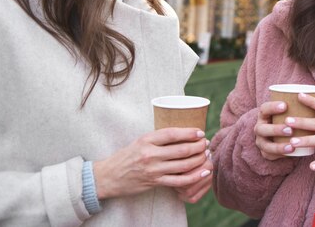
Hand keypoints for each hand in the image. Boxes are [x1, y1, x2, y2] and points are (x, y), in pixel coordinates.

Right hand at [93, 128, 209, 199]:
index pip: (172, 134)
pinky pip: (179, 181)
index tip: (200, 132)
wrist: (108, 176)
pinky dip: (194, 177)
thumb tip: (182, 132)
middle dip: (198, 146)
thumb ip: (158, 138)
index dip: (189, 132)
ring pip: (183, 165)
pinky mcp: (154, 182)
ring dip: (198, 160)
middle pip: (181, 150)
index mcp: (146, 140)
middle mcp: (150, 154)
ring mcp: (153, 170)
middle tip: (205, 144)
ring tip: (206, 155)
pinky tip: (203, 172)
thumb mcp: (140, 141)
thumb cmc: (127, 156)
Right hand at [253, 100, 295, 159]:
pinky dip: (280, 155)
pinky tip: (290, 153)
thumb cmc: (288, 118)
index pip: (264, 109)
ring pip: (266, 144)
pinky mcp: (266, 153)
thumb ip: (298, 104)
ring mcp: (261, 141)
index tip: (285, 105)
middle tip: (290, 129)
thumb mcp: (289, 110)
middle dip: (276, 129)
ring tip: (292, 145)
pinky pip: (270, 155)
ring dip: (278, 146)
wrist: (280, 134)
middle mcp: (260, 127)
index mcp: (264, 114)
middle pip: (263, 129)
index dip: (273, 107)